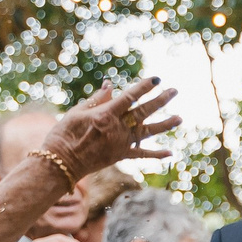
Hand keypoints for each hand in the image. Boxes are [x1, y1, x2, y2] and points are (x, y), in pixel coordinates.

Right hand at [46, 76, 181, 178]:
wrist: (61, 162)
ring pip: (148, 132)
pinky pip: (142, 154)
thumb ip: (97, 99)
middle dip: (160, 100)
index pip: (129, 97)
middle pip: (144, 112)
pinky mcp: (121, 156)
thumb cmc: (65, 133)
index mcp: (106, 114)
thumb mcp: (78, 111)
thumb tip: (110, 86)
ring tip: (180, 118)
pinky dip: (156, 154)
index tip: (156, 79)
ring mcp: (121, 143)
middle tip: (175, 91)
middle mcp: (117, 128)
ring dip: (165, 124)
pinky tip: (171, 152)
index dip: (144, 87)